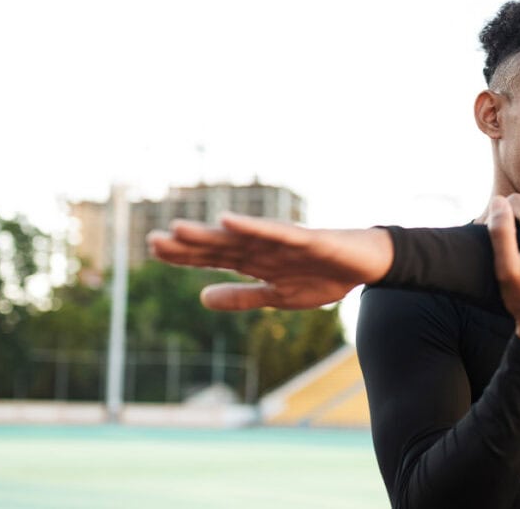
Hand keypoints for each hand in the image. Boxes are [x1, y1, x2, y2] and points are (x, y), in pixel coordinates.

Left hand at [147, 213, 392, 310]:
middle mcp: (264, 248)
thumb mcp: (278, 297)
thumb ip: (242, 297)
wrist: (367, 265)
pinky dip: (253, 227)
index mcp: (256, 262)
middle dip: (188, 244)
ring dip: (211, 234)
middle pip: (221, 246)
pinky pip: (276, 233)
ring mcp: (283, 242)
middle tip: (153, 240)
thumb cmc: (324, 276)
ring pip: (241, 238)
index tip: (154, 248)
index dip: (185, 255)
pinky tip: (229, 222)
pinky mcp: (306, 238)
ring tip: (179, 229)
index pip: (214, 258)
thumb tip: (201, 298)